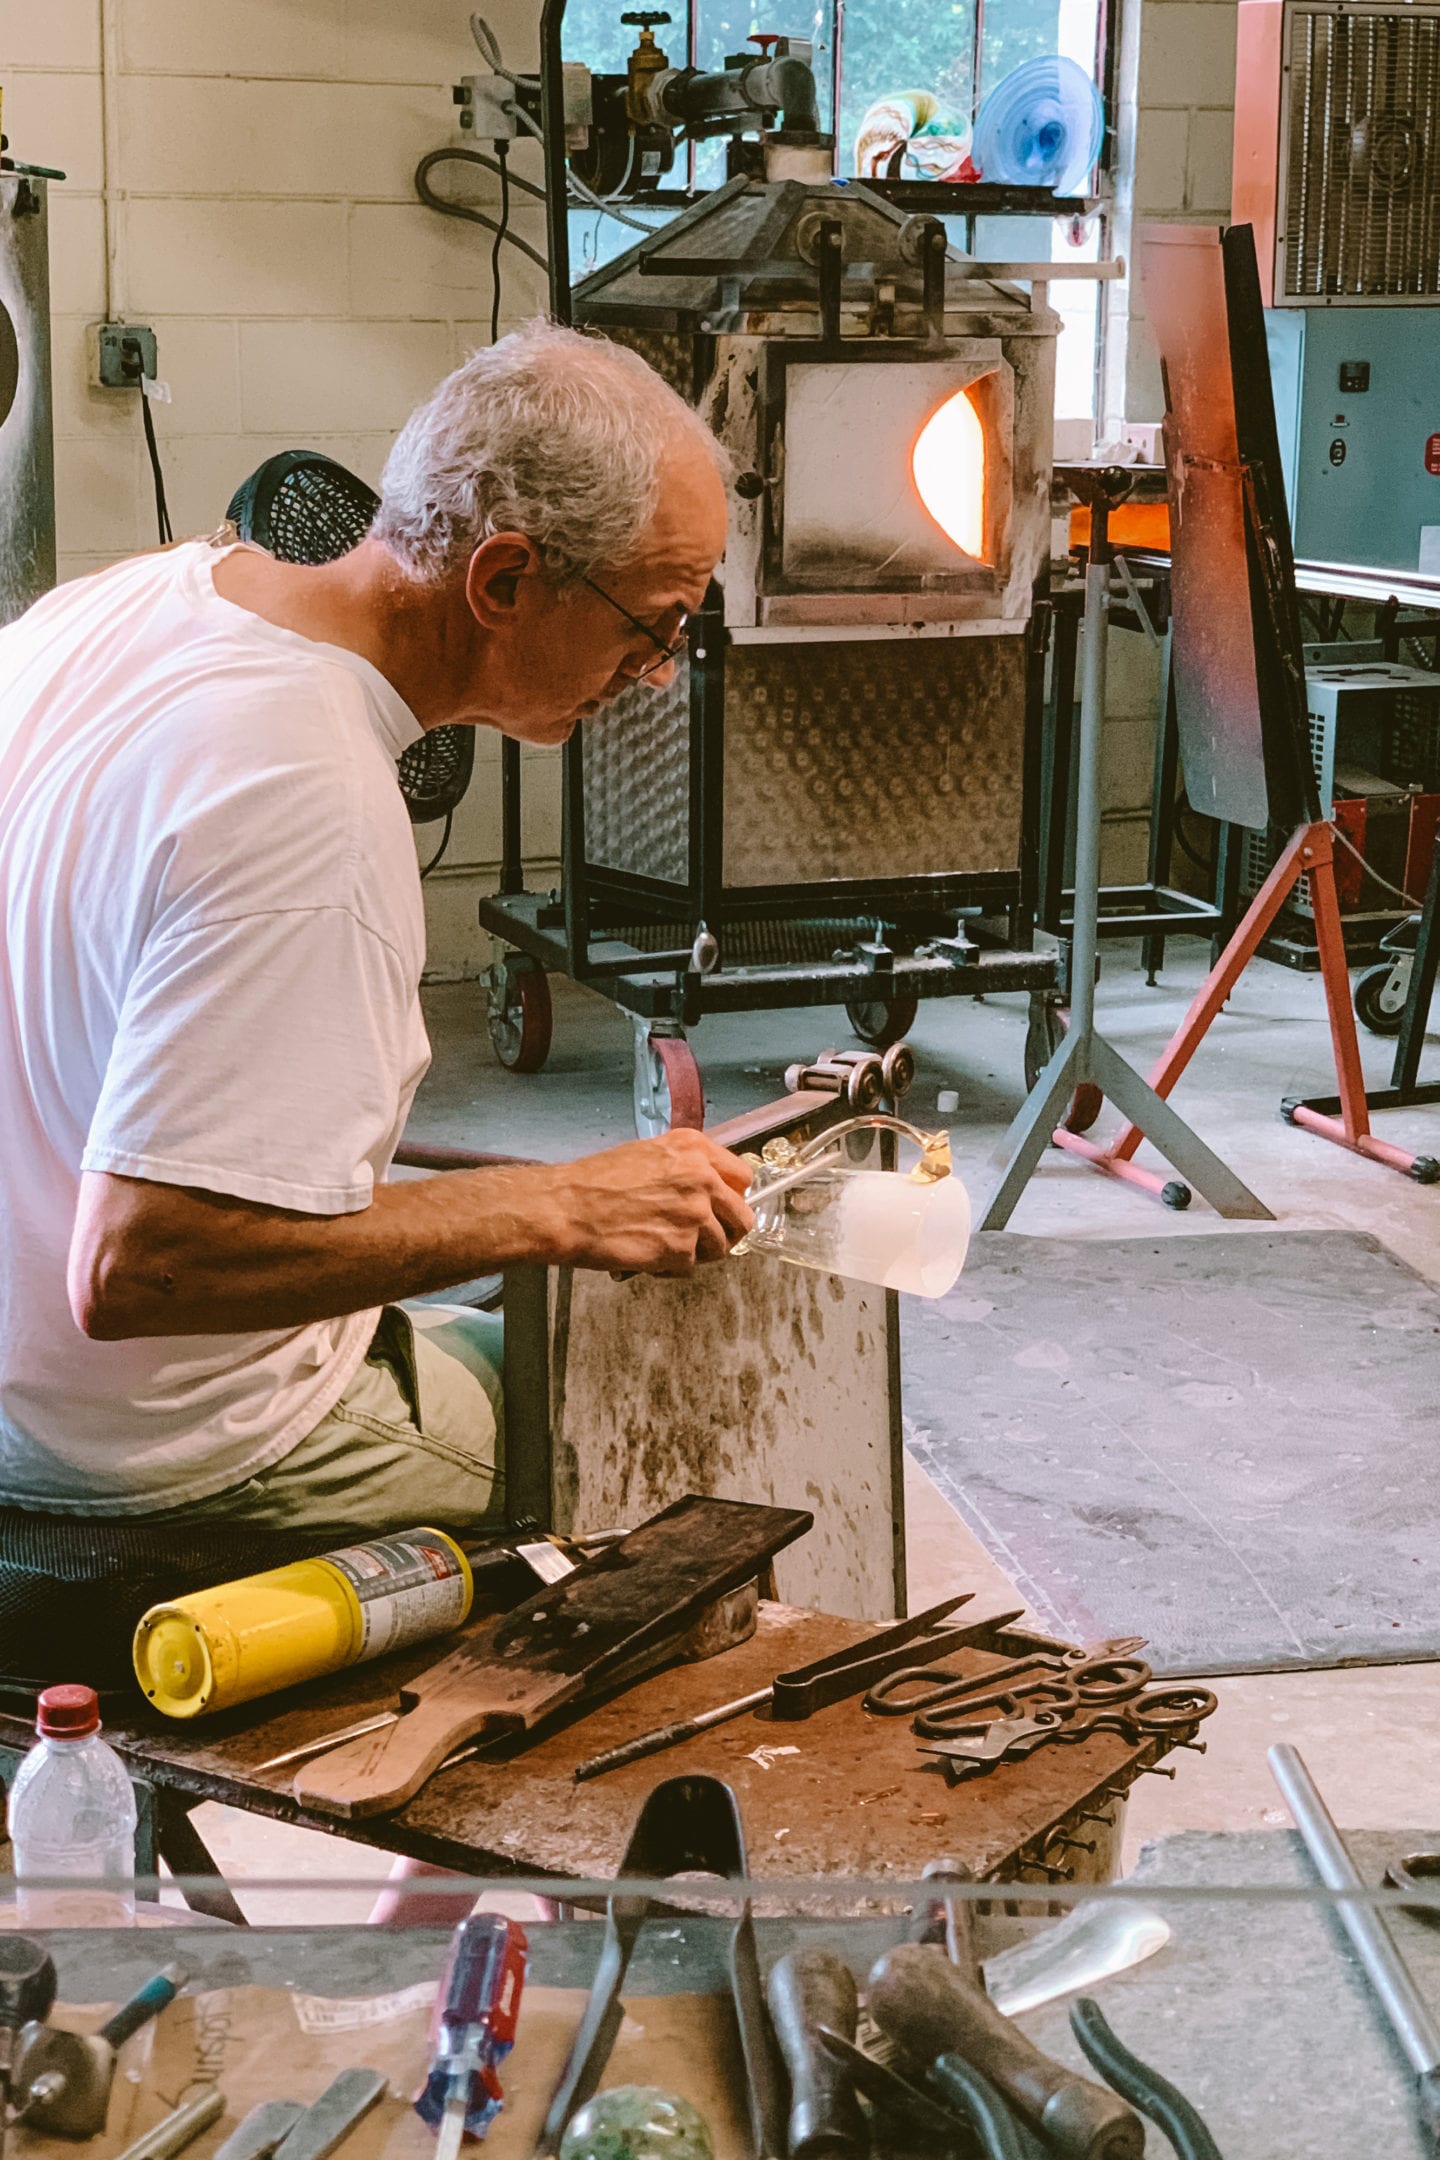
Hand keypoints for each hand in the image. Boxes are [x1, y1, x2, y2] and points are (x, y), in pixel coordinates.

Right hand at [543, 1129, 754, 1274]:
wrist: (566, 1208)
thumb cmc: (594, 1183)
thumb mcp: (646, 1155)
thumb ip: (683, 1168)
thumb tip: (706, 1190)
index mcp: (693, 1149)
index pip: (743, 1176)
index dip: (732, 1197)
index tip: (723, 1208)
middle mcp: (702, 1178)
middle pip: (742, 1216)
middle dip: (723, 1232)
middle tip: (702, 1239)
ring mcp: (694, 1214)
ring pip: (719, 1246)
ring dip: (696, 1253)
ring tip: (664, 1247)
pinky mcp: (681, 1248)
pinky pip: (690, 1267)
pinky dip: (670, 1268)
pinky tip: (648, 1256)